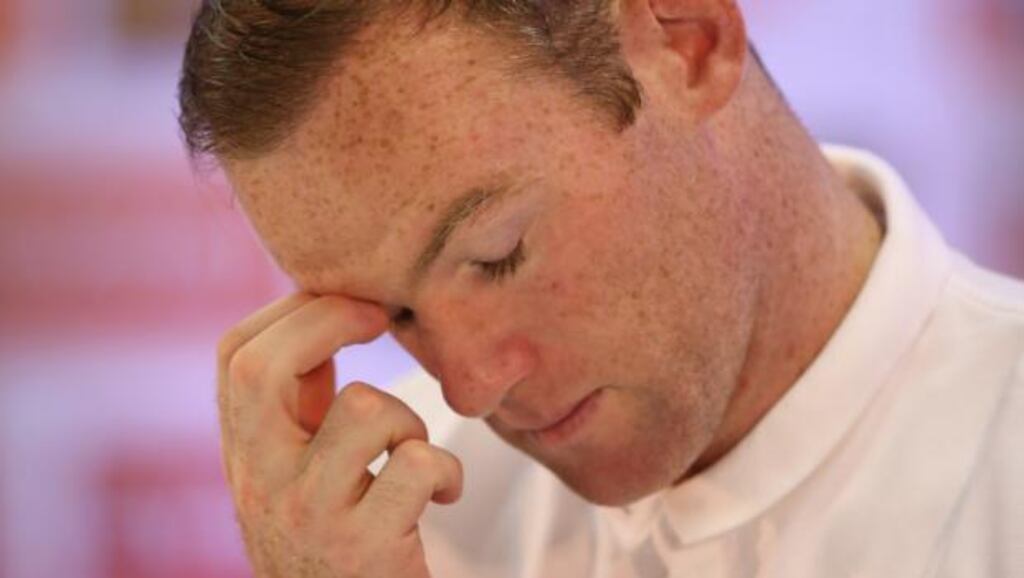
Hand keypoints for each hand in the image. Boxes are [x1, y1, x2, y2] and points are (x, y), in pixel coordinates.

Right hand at [216, 293, 462, 577]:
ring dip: (408, 419)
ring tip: (414, 454)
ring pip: (365, 408)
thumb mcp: (302, 470)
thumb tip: (331, 314)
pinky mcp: (362, 547)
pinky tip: (443, 494)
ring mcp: (307, 514)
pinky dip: (447, 472)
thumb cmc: (338, 539)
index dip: (294, 309)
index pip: (234, 356)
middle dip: (332, 319)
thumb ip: (306, 407)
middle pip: (260, 368)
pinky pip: (418, 464)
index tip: (350, 301)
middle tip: (381, 318)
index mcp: (244, 455)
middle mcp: (259, 483)